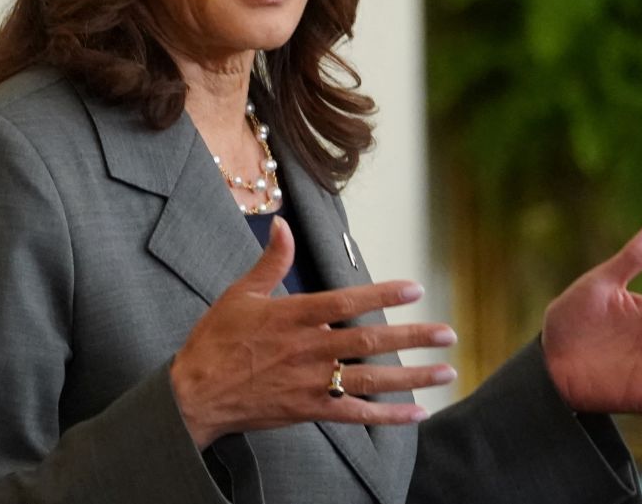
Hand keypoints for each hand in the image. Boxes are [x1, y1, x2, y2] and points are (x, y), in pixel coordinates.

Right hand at [170, 218, 457, 448]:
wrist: (193, 395)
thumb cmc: (215, 341)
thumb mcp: (240, 295)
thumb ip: (271, 261)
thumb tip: (283, 225)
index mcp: (294, 317)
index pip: (347, 301)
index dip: (383, 293)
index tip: (416, 288)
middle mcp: (309, 349)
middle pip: (370, 341)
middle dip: (413, 337)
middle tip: (448, 334)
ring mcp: (311, 382)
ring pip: (371, 379)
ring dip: (413, 376)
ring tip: (446, 371)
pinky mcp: (309, 410)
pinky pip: (356, 414)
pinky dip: (388, 416)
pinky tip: (417, 413)